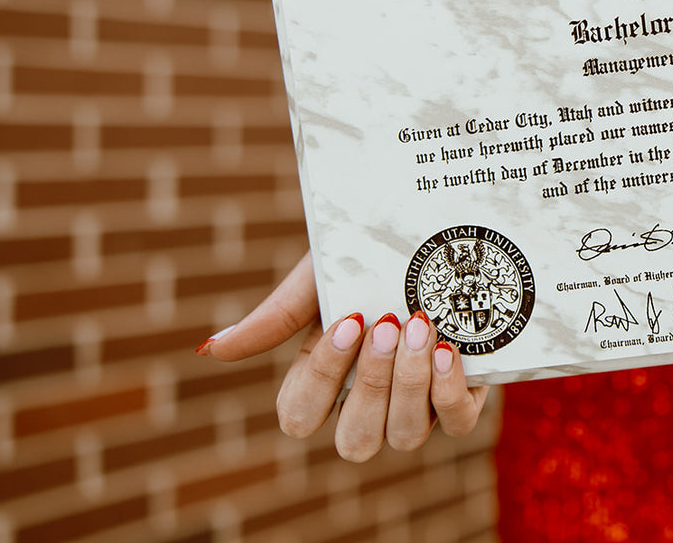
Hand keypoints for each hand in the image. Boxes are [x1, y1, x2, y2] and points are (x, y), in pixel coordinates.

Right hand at [198, 252, 489, 460]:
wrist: (427, 230)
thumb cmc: (364, 257)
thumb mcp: (318, 280)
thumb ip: (274, 318)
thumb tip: (211, 351)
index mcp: (323, 383)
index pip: (299, 417)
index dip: (322, 378)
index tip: (348, 320)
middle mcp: (367, 405)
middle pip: (355, 442)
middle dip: (370, 383)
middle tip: (385, 324)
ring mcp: (416, 406)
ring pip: (405, 437)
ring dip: (410, 383)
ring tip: (419, 325)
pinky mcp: (462, 395)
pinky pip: (458, 424)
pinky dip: (448, 391)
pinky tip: (447, 348)